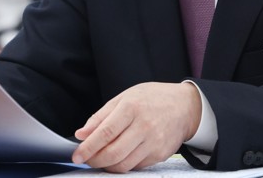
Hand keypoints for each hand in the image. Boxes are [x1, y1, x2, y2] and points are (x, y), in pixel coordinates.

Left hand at [72, 82, 201, 171]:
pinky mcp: (160, 154)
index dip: (88, 147)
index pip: (105, 132)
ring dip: (107, 166)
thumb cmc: (153, 98)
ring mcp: (154, 142)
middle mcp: (144, 126)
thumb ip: (101, 116)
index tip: (77, 155)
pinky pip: (135, 167)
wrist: (185, 106)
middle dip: (95, 160)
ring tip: (101, 158)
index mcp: (132, 107)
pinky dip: (123, 164)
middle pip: (113, 153)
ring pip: (123, 165)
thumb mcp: (125, 97)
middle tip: (87, 159)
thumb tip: (81, 134)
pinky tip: (120, 156)